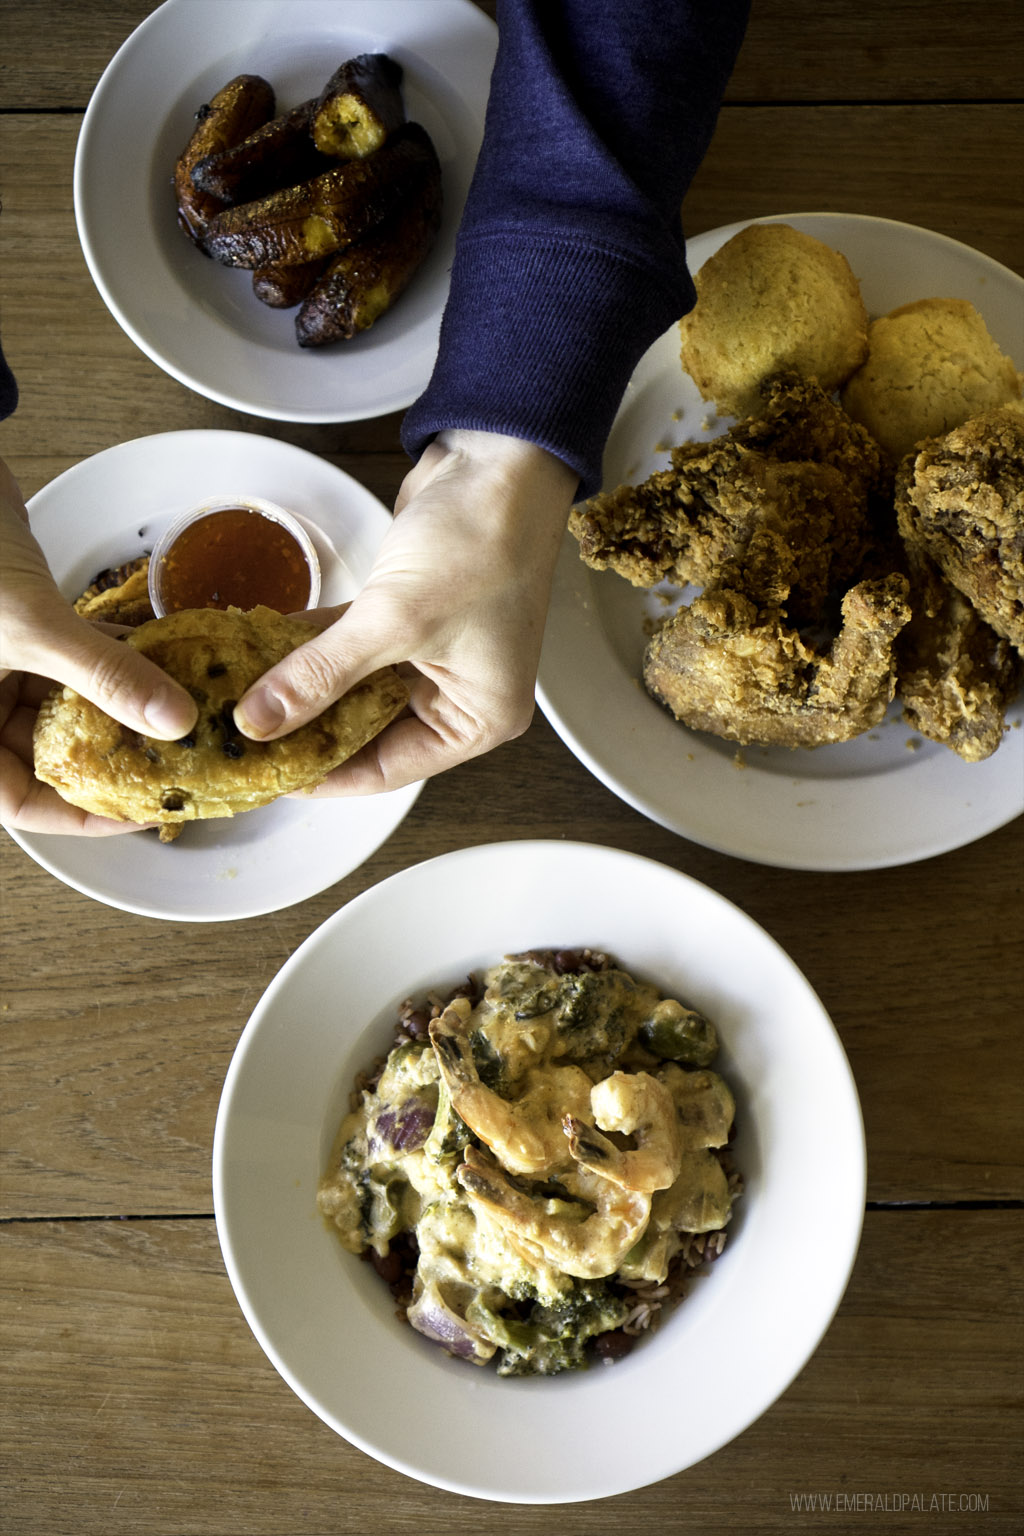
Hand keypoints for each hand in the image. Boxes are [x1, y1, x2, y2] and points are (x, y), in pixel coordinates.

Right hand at [0, 456, 197, 834]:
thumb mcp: (33, 625)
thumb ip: (104, 675)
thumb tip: (176, 722)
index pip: (21, 801)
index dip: (83, 816)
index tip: (146, 811)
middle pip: (47, 758)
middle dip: (113, 757)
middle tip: (179, 761)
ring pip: (65, 709)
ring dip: (121, 706)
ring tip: (185, 714)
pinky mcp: (16, 627)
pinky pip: (68, 661)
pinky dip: (110, 661)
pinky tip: (162, 659)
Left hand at [235, 430, 578, 792]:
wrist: (500, 459)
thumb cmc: (482, 542)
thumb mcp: (394, 621)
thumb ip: (320, 676)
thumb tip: (260, 721)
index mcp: (478, 719)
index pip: (388, 769)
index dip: (324, 775)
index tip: (264, 776)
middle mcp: (457, 694)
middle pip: (367, 732)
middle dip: (306, 730)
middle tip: (241, 739)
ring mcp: (431, 653)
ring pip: (353, 687)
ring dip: (300, 686)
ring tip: (237, 697)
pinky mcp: (406, 614)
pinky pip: (350, 646)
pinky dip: (310, 646)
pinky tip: (260, 648)